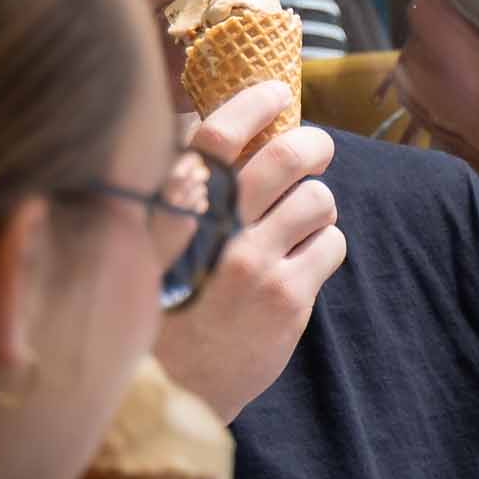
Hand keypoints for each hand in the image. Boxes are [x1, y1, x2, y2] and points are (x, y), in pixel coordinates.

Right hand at [154, 82, 344, 422]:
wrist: (167, 387)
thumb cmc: (158, 302)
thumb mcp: (146, 240)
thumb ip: (177, 188)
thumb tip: (203, 118)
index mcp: (170, 208)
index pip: (215, 136)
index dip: (251, 104)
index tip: (275, 91)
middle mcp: (211, 231)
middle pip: (285, 157)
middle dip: (313, 145)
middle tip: (317, 147)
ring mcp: (251, 263)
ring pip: (318, 200)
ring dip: (317, 206)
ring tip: (298, 225)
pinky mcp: (286, 296)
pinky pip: (332, 244)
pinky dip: (325, 247)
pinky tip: (301, 264)